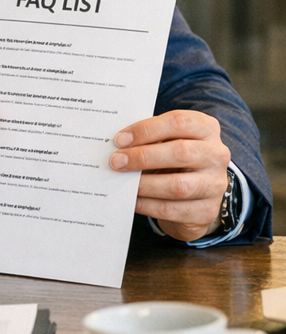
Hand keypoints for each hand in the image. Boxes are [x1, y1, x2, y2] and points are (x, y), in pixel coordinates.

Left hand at [109, 109, 230, 241]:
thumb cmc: (172, 156)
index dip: (147, 130)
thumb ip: (147, 138)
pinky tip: (132, 200)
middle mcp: (217, 155)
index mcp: (206, 128)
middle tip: (116, 161)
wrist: (195, 191)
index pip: (179, 122)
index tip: (120, 139)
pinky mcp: (208, 211)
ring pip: (178, 185)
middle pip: (181, 152)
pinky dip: (148, 205)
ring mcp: (216, 184)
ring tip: (122, 182)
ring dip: (144, 184)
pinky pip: (173, 209)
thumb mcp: (165, 140)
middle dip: (143, 157)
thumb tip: (117, 145)